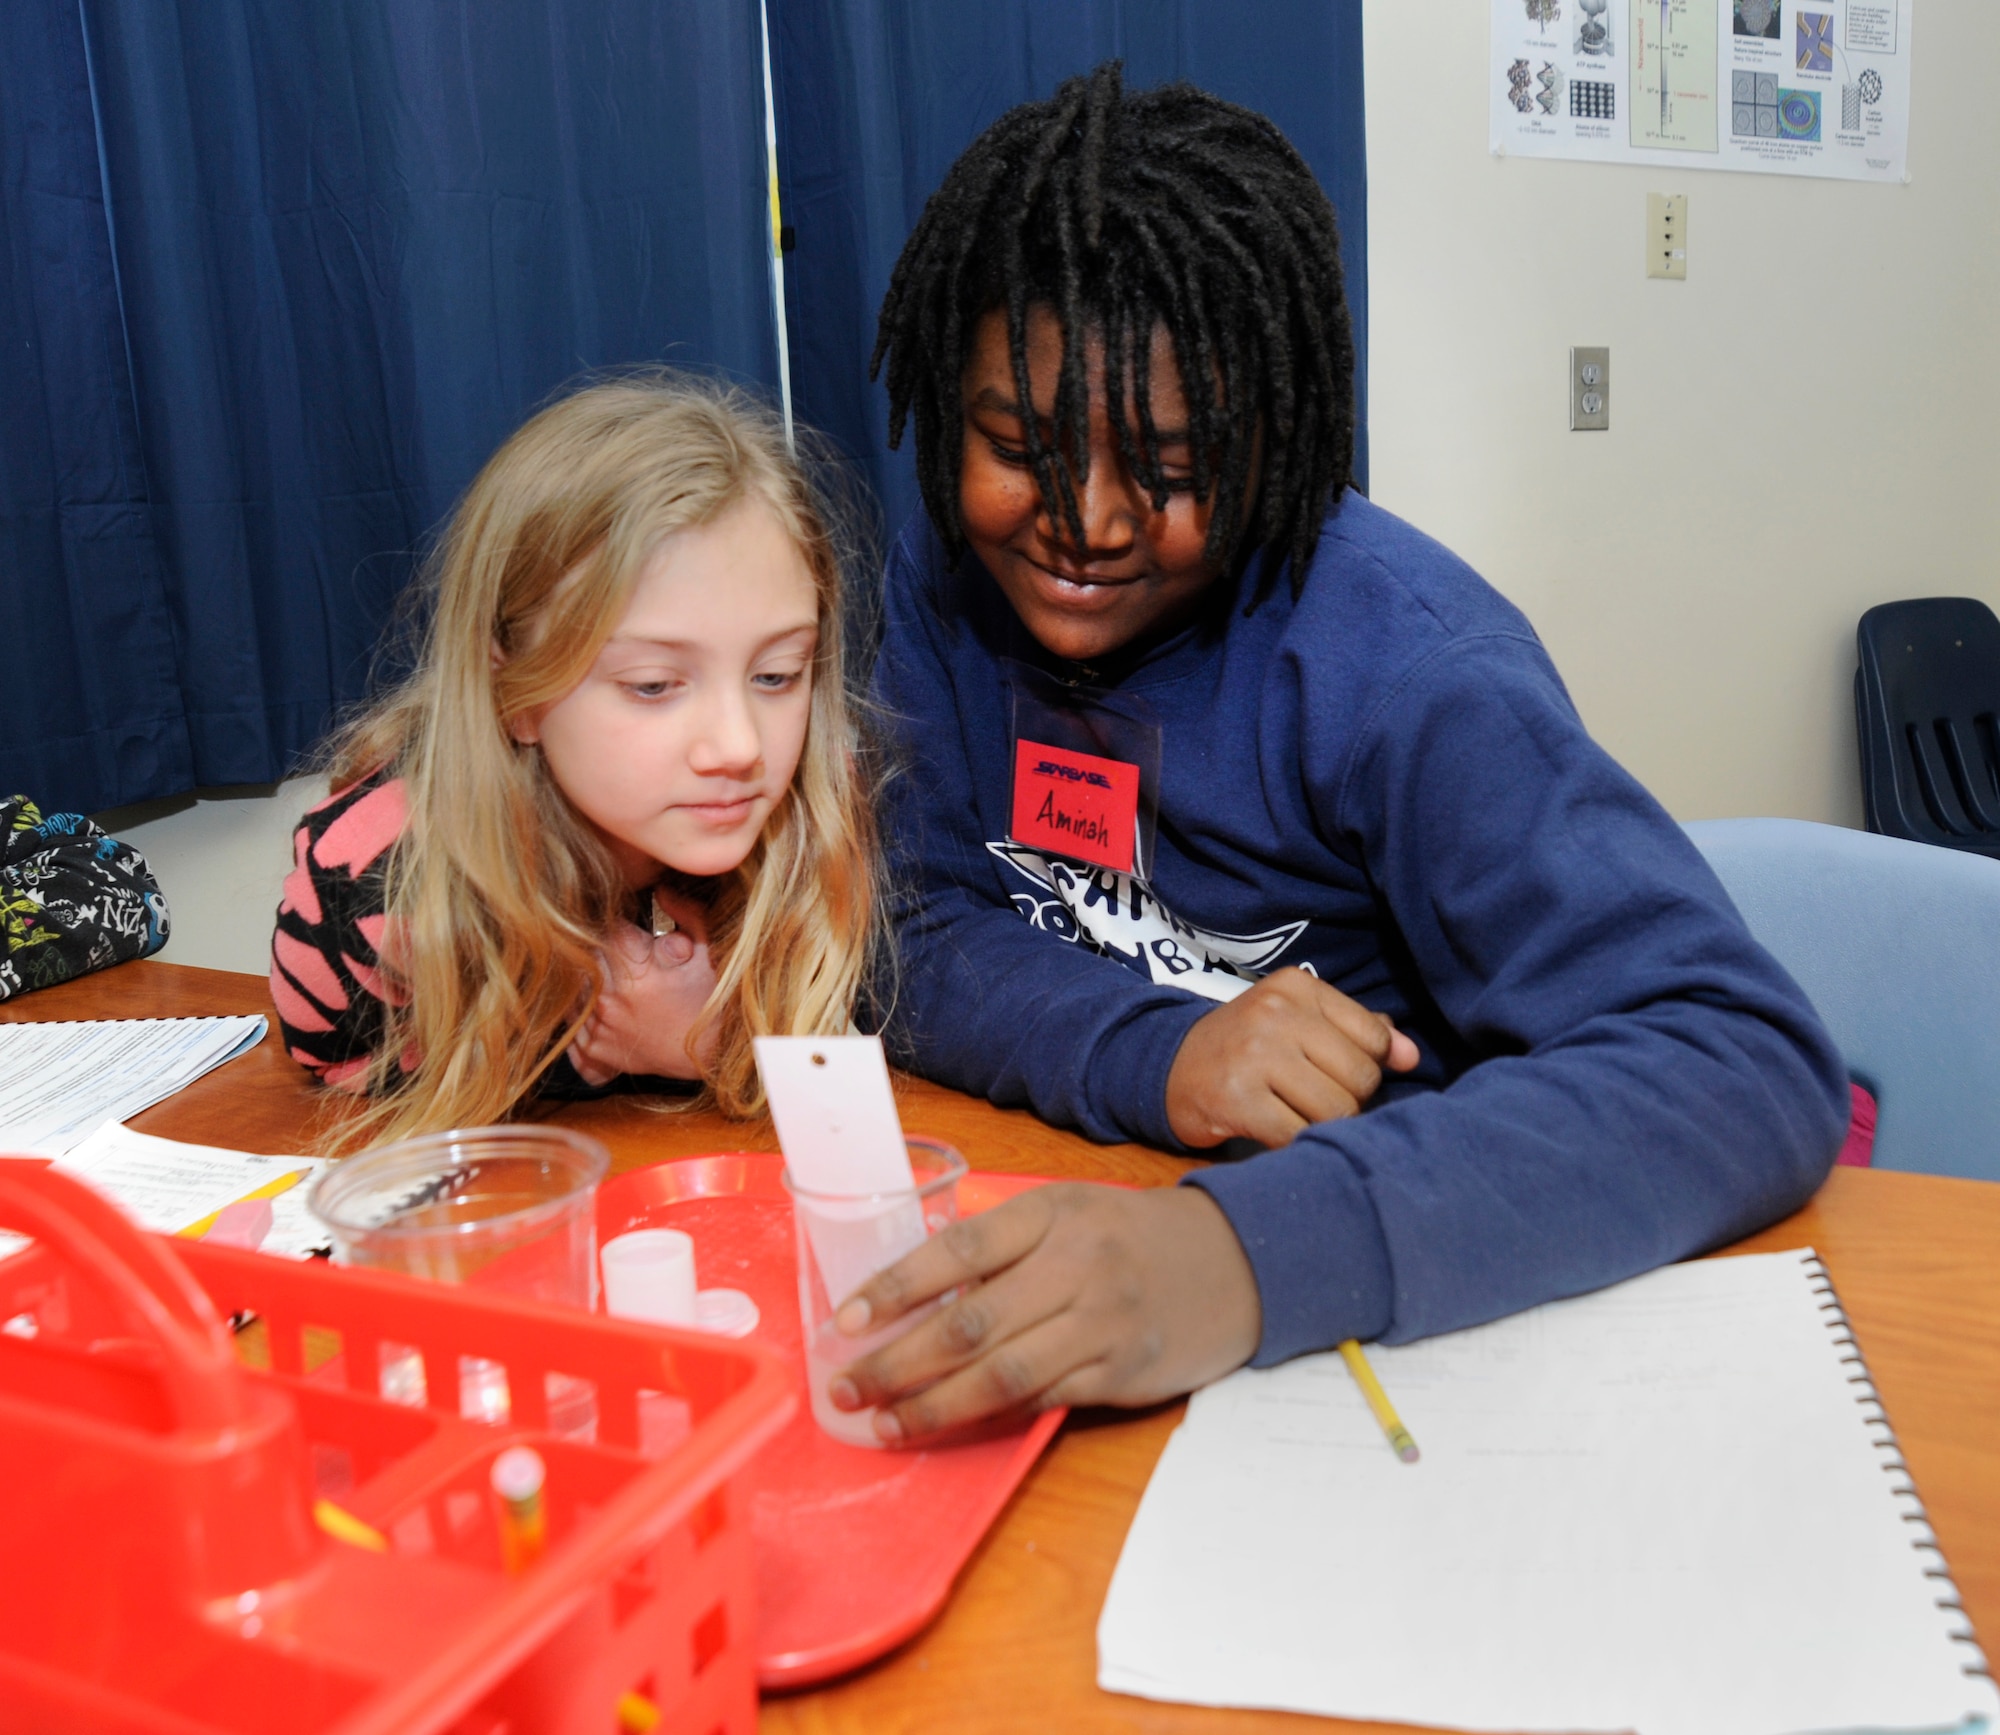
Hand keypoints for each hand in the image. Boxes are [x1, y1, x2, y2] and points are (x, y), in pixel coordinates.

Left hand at [568, 892, 716, 1085]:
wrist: (710, 1055)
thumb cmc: (709, 1001)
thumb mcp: (709, 952)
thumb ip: (688, 915)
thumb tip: (662, 889)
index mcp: (637, 972)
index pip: (604, 929)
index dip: (614, 923)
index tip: (624, 926)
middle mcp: (610, 999)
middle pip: (581, 955)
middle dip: (597, 948)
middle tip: (619, 952)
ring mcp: (599, 1027)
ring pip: (569, 985)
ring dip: (584, 975)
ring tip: (612, 976)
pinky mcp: (594, 1049)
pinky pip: (568, 1018)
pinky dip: (579, 1007)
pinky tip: (599, 1001)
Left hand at [826, 1182, 1260, 1444]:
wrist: (1236, 1263)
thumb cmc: (1129, 1236)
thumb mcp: (1068, 1212)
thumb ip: (1002, 1245)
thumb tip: (913, 1295)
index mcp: (1053, 1213)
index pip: (959, 1249)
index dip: (897, 1286)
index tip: (845, 1319)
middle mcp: (1077, 1266)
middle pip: (971, 1324)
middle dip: (897, 1361)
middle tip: (845, 1389)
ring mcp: (1102, 1324)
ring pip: (1002, 1373)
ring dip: (933, 1404)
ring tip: (884, 1423)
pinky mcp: (1121, 1373)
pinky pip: (1043, 1398)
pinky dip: (990, 1415)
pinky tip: (950, 1425)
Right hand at [1165, 968, 1419, 1148]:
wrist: (1166, 1067)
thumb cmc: (1247, 1047)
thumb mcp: (1298, 1021)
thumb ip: (1357, 1032)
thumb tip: (1410, 1056)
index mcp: (1296, 986)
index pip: (1373, 1038)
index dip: (1366, 1068)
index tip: (1334, 1075)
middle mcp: (1275, 1013)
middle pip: (1359, 1079)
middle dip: (1347, 1101)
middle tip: (1312, 1102)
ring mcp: (1254, 1055)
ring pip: (1336, 1111)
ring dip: (1323, 1127)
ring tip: (1296, 1117)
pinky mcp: (1236, 1099)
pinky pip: (1298, 1136)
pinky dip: (1296, 1145)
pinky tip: (1277, 1133)